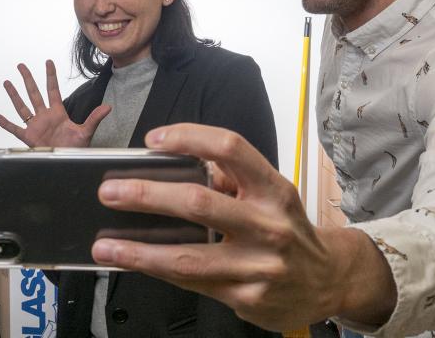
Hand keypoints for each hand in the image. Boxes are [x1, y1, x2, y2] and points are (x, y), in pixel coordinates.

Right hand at [0, 60, 110, 147]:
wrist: (67, 163)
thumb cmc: (76, 149)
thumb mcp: (86, 132)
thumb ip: (94, 118)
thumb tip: (108, 107)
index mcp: (57, 113)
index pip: (53, 90)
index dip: (50, 76)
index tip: (48, 62)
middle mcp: (44, 117)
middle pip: (34, 93)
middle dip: (28, 79)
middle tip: (21, 66)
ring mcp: (35, 126)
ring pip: (22, 107)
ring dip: (14, 95)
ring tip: (7, 83)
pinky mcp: (28, 138)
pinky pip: (14, 129)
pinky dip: (6, 123)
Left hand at [89, 123, 394, 329]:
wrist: (328, 281)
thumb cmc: (289, 230)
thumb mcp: (270, 195)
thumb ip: (230, 179)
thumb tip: (173, 163)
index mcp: (273, 188)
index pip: (230, 148)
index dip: (189, 138)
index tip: (153, 140)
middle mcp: (269, 224)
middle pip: (199, 202)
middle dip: (148, 195)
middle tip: (111, 191)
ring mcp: (258, 265)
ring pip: (188, 256)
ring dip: (139, 250)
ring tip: (105, 245)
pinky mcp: (246, 297)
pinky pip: (191, 282)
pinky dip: (157, 271)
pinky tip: (134, 262)